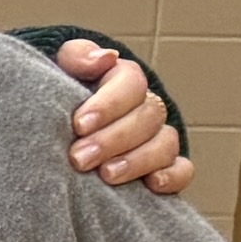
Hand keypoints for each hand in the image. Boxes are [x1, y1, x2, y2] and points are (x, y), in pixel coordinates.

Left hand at [51, 39, 192, 197]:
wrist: (58, 129)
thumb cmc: (59, 99)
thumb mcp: (61, 71)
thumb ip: (77, 57)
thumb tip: (106, 58)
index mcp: (124, 81)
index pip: (131, 83)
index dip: (108, 104)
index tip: (79, 124)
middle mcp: (146, 108)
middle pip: (147, 116)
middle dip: (113, 139)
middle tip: (79, 159)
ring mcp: (157, 138)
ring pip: (164, 144)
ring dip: (137, 160)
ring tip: (106, 175)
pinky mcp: (164, 167)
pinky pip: (183, 170)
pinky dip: (173, 176)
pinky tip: (152, 184)